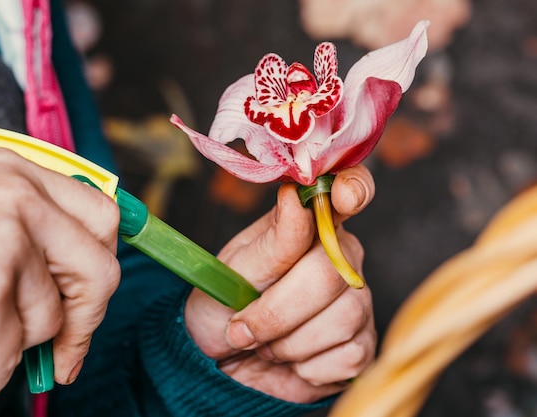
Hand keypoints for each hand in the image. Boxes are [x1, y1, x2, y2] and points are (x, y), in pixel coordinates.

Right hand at [0, 148, 119, 403]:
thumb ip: (18, 213)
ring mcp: (5, 244)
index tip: (90, 294)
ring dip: (16, 346)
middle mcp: (22, 200)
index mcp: (21, 172)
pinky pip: (10, 353)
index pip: (102, 217)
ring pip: (50, 319)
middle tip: (65, 353)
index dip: (102, 262)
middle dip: (87, 320)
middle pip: (98, 271)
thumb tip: (63, 259)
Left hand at [184, 165, 374, 402]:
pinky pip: (348, 355)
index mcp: (309, 228)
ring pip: (342, 317)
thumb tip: (295, 198)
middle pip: (331, 272)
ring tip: (264, 344)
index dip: (354, 187)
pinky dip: (305, 367)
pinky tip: (289, 360)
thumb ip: (271, 243)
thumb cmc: (221, 307)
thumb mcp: (231, 273)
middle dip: (275, 311)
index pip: (348, 192)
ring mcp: (357, 301)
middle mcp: (341, 257)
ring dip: (286, 343)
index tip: (343, 197)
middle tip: (241, 329)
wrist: (221, 365)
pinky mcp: (362, 345)